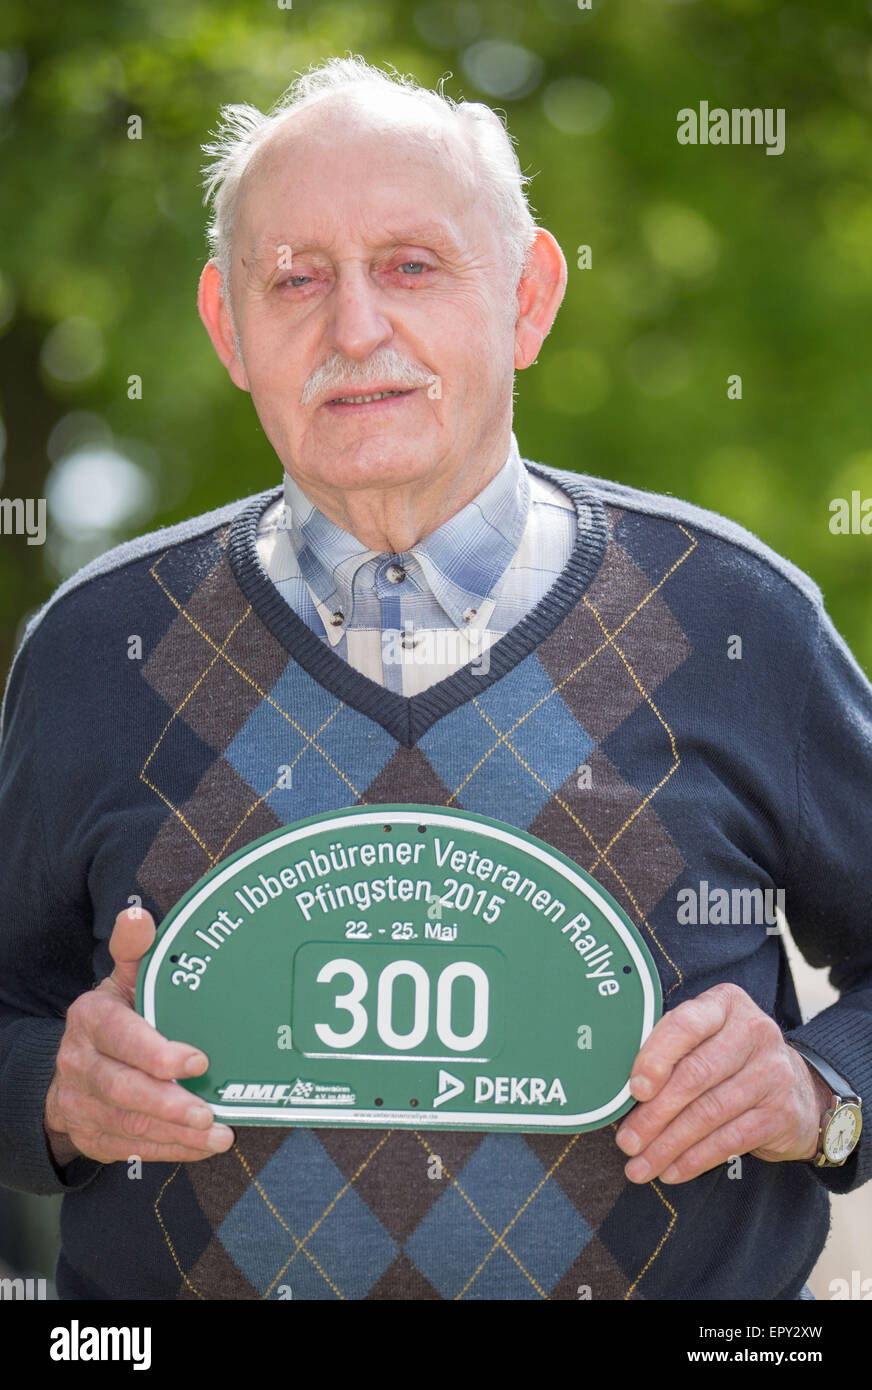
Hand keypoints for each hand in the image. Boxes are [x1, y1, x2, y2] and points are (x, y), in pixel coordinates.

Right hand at [44, 908, 234, 1166]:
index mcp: (90, 1018)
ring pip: (128, 1124)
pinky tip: (200, 1147)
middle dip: (167, 1103)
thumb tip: (137, 914)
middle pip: (122, 1088)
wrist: (73, 1069)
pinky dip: (168, 1150)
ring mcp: (82, 1103)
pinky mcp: (94, 1135)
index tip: (197, 1060)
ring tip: (218, 1135)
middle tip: (209, 1113)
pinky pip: (131, 1149)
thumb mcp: (122, 979)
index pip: (119, 1036)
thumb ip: (134, 950)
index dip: (155, 1052)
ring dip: (175, 1134)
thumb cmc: (117, 1017)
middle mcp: (81, 1063)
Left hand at [615, 982, 832, 1184]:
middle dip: (654, 1115)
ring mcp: (772, 1072)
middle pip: (695, 1076)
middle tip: (626, 1142)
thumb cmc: (730, 1060)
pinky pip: (730, 1140)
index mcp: (725, 1004)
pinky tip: (671, 1171)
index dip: (656, 1058)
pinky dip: (695, 1159)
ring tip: (640, 1166)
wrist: (799, 1089)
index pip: (685, 1025)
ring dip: (668, 1145)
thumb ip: (671, 1051)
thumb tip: (621, 1092)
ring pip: (709, 1113)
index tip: (633, 1090)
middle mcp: (754, 1032)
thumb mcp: (705, 1039)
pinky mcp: (781, 1113)